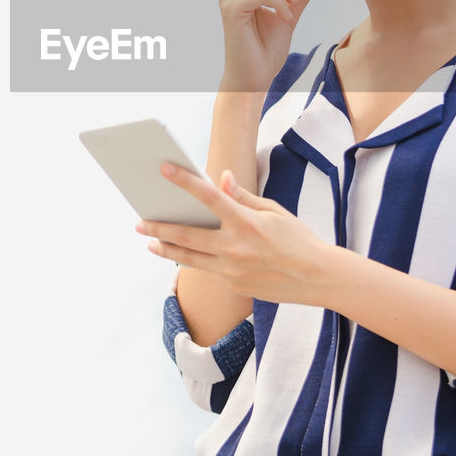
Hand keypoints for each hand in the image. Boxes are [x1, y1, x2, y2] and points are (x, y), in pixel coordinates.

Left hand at [136, 163, 334, 305]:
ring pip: (190, 259)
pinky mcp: (234, 286)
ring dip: (166, 250)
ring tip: (150, 244)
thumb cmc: (298, 239)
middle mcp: (235, 248)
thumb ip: (242, 197)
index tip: (165, 170)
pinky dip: (200, 260)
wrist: (317, 278)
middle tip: (138, 223)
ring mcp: (232, 271)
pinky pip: (212, 270)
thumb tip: (220, 179)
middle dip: (158, 228)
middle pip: (187, 236)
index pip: (209, 197)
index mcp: (246, 223)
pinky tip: (188, 254)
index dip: (185, 182)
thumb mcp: (274, 211)